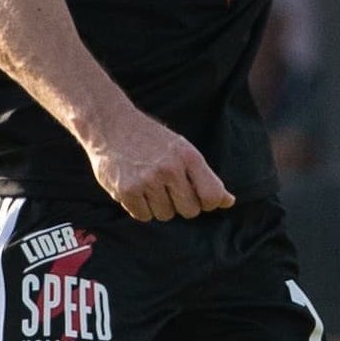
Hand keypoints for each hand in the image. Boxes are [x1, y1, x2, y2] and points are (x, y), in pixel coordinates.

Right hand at [83, 105, 233, 221]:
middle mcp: (169, 168)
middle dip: (182, 204)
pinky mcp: (126, 190)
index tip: (200, 197)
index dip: (209, 203)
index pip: (212, 196)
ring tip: (150, 186)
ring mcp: (147, 180)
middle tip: (169, 188)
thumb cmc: (151, 140)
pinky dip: (141, 208)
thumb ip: (206, 177)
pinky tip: (136, 190)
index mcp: (188, 156)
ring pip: (165, 215)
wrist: (110, 124)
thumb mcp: (183, 150)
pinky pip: (143, 216)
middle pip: (190, 210)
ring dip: (160, 207)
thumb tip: (229, 202)